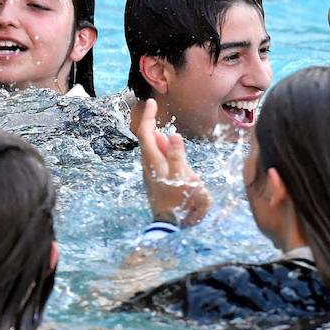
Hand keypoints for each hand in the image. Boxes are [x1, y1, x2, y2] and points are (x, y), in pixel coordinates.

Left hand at [133, 99, 209, 225]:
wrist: (172, 226)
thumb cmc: (180, 203)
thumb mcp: (183, 178)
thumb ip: (178, 156)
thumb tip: (173, 134)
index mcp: (153, 161)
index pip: (145, 133)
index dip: (147, 116)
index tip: (151, 102)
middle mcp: (149, 165)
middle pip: (146, 140)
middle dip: (149, 124)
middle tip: (152, 109)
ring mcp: (152, 173)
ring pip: (152, 150)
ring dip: (157, 139)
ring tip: (163, 132)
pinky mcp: (157, 179)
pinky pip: (158, 159)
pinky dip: (162, 150)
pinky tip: (167, 149)